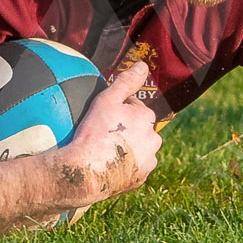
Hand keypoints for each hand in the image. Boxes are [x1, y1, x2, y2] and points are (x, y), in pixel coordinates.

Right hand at [63, 61, 161, 200]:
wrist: (88, 171)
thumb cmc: (95, 132)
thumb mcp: (107, 100)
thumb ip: (126, 81)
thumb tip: (143, 65)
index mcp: (147, 118)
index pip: (135, 107)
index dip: (119, 109)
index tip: (104, 116)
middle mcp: (153, 139)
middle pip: (139, 128)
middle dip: (127, 127)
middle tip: (104, 132)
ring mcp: (149, 160)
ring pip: (140, 148)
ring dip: (129, 147)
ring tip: (107, 149)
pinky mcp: (141, 178)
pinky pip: (135, 167)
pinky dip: (126, 165)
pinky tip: (110, 164)